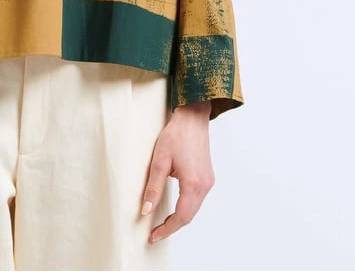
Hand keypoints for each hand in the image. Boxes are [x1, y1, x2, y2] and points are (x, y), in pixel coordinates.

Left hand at [141, 100, 213, 244]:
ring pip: (194, 209)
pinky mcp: (207, 177)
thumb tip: (146, 210)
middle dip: (172, 227)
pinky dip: (186, 208)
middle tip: (155, 233)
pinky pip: (197, 199)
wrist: (193, 117)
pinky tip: (174, 208)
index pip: (180, 216)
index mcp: (193, 184)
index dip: (166, 229)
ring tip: (162, 223)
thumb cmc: (177, 134)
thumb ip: (153, 187)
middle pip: (188, 216)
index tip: (153, 236)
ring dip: (179, 218)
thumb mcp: (159, 160)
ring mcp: (208, 182)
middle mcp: (205, 186)